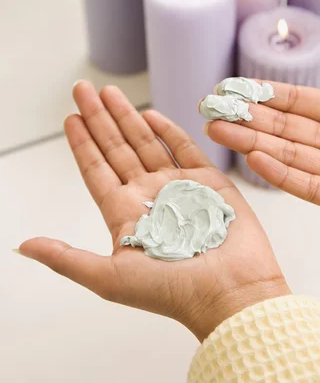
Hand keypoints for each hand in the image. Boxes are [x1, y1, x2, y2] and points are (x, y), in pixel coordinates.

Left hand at [18, 82, 288, 340]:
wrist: (231, 293)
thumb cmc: (172, 292)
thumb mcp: (110, 279)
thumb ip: (66, 259)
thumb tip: (24, 246)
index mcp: (125, 214)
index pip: (96, 170)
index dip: (82, 143)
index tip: (70, 118)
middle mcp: (148, 195)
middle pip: (117, 148)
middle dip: (99, 118)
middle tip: (83, 89)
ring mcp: (178, 185)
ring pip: (146, 142)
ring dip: (127, 116)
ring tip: (110, 92)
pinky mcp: (208, 181)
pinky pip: (183, 148)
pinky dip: (167, 130)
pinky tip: (150, 114)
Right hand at [204, 47, 319, 230]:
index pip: (299, 102)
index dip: (266, 95)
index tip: (234, 88)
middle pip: (285, 128)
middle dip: (247, 119)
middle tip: (211, 110)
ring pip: (290, 156)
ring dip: (253, 144)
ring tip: (218, 132)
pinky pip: (312, 188)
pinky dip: (283, 175)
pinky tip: (256, 160)